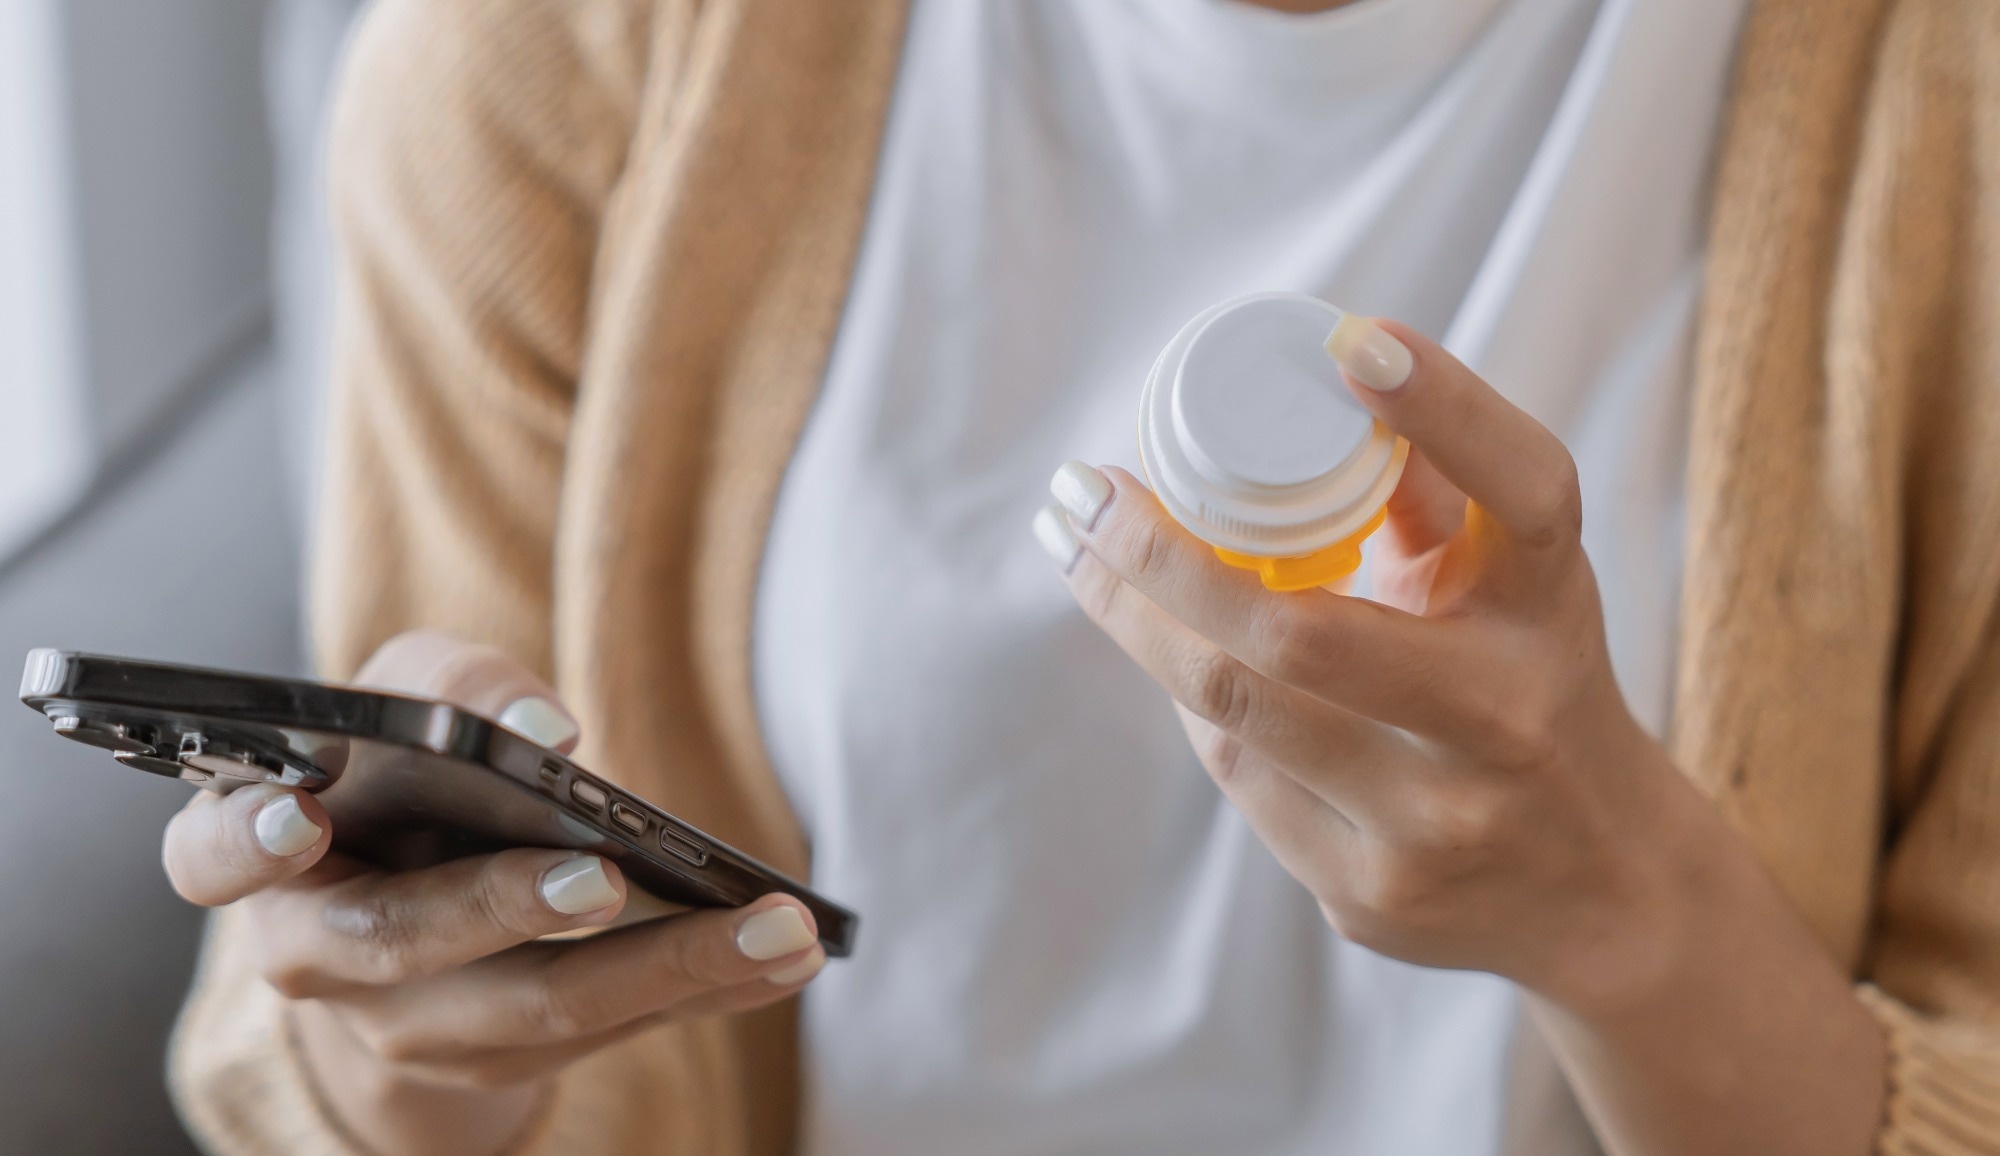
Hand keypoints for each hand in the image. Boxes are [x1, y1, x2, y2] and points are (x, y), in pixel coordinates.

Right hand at [162, 631, 826, 1155]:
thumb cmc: (404, 773)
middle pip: (407, 943)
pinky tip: (790, 953)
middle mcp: (324, 958)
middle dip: (511, 910)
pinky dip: (709, 988)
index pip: (218, 856)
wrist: (419, 896)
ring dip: (666, 968)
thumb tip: (548, 732)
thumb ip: (449, 687)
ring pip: (535, 1009)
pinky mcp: (511, 1053)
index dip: (249, 839)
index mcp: (266, 859)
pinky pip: (615, 1030)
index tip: (302, 814)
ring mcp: (416, 1023)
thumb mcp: (410, 700)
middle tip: (607, 880)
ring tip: (776, 926)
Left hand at [1038, 318, 1882, 1153]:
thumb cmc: (1536, 690)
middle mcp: (1508, 719)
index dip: (1449, 413)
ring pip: (1237, 715)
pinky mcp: (1372, 895)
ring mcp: (1437, 823)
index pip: (1523, 494)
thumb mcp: (1522, 588)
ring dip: (1138, 624)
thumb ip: (1438, 492)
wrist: (1604, 890)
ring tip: (1083, 556)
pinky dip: (1197, 705)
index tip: (1354, 342)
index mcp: (1553, 614)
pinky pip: (1242, 780)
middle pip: (1298, 638)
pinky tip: (1167, 653)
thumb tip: (1329, 371)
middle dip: (1158, 558)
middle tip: (1085, 493)